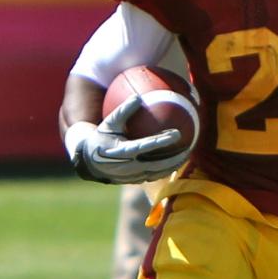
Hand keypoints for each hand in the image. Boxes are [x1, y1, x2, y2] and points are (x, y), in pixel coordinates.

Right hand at [69, 96, 188, 184]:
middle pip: (158, 164)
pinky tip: (176, 161)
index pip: (146, 146)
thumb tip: (138, 96)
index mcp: (124, 151)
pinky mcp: (134, 182)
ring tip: (187, 155)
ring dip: (173, 166)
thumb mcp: (109, 123)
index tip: (177, 133)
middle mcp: (129, 166)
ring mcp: (132, 176)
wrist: (88, 162)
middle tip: (189, 147)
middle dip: (175, 158)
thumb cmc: (101, 138)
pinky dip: (166, 170)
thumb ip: (123, 110)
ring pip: (158, 173)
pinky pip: (154, 176)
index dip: (162, 140)